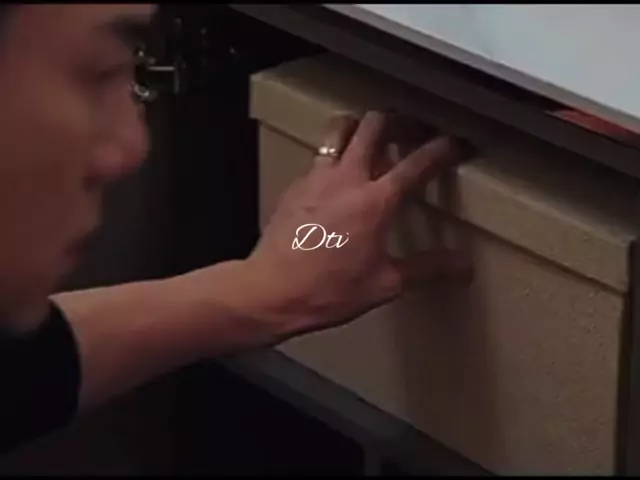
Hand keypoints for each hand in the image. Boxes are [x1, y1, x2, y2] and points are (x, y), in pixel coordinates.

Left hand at [247, 111, 472, 339]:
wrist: (272, 291)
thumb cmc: (326, 290)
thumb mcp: (385, 283)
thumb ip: (427, 268)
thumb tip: (461, 265)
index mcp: (375, 202)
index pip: (418, 163)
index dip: (442, 149)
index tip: (454, 145)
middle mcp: (346, 180)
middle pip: (376, 125)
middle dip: (400, 121)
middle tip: (412, 131)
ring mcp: (317, 178)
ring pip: (342, 128)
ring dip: (362, 126)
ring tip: (374, 136)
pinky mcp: (296, 185)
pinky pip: (320, 154)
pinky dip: (336, 153)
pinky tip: (340, 174)